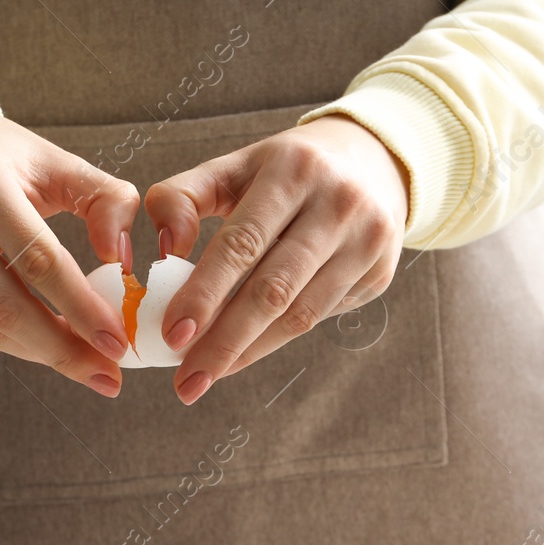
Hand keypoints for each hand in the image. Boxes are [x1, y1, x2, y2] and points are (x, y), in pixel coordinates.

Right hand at [0, 97, 140, 396]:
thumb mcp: (55, 160)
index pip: (37, 259)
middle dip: (63, 349)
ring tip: (88, 364)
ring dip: (43, 352)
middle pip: (7, 306)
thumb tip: (120, 260)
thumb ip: (104, 199)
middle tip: (109, 374)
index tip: (118, 342)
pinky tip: (50, 344)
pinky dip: (17, 342)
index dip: (80, 306)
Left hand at [144, 115, 408, 403]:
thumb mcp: (234, 166)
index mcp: (293, 170)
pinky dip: (274, 341)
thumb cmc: (284, 172)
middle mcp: (338, 204)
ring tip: (205, 376)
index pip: (243, 242)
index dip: (205, 292)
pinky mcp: (379, 272)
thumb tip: (164, 251)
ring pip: (299, 314)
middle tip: (186, 381)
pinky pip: (318, 318)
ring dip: (247, 352)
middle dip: (224, 341)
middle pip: (274, 289)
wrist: (374, 162)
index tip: (171, 334)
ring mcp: (366, 241)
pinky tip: (241, 355)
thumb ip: (183, 198)